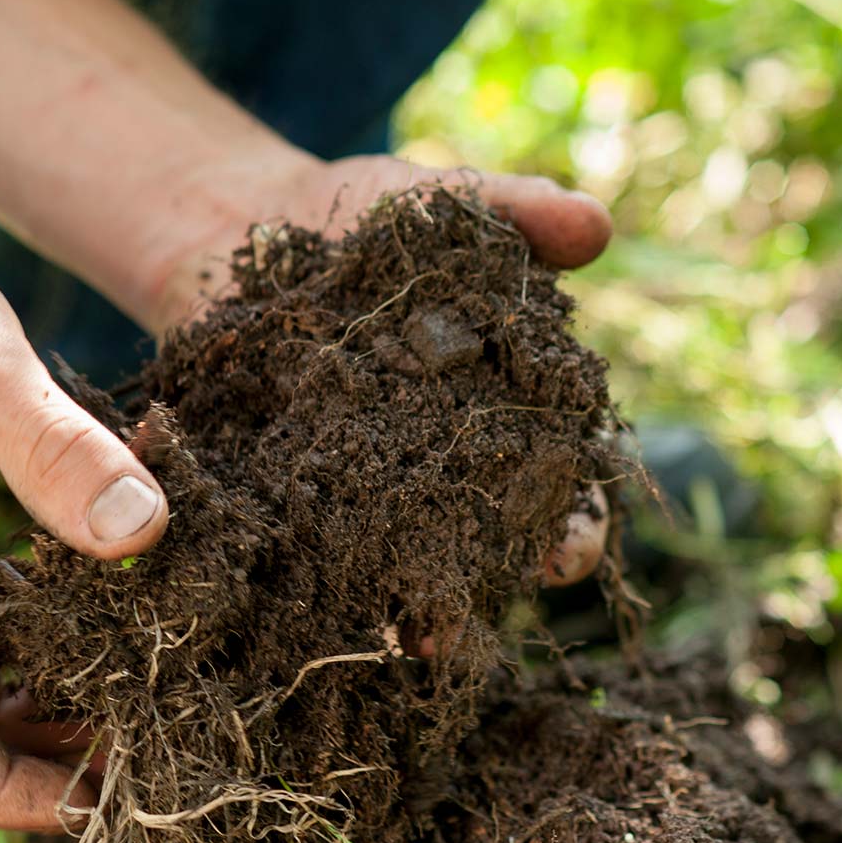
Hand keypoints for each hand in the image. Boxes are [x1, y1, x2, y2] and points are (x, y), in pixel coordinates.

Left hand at [139, 149, 614, 587]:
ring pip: (401, 557)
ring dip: (407, 603)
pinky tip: (304, 601)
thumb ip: (521, 212)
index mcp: (512, 406)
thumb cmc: (374, 218)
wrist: (244, 218)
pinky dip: (308, 572)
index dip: (577, 522)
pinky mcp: (288, 483)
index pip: (563, 480)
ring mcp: (368, 481)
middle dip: (486, 586)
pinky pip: (305, 540)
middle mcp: (449, 462)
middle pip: (487, 540)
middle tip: (480, 619)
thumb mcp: (448, 204)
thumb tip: (597, 223)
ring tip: (404, 638)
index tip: (572, 551)